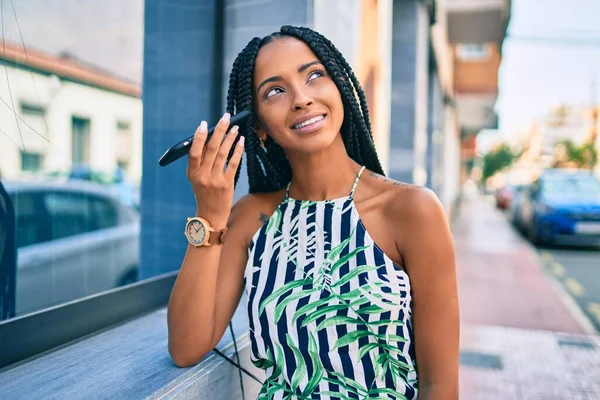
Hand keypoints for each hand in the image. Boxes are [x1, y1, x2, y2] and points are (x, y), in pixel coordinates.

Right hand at [186, 112, 244, 226]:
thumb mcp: (196, 178)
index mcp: (192, 173)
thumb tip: (209, 138)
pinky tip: (241, 141)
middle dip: (219, 130)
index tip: (204, 124)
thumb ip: (200, 161)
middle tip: (226, 118)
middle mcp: (202, 175)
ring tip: (236, 128)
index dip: (199, 137)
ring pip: (223, 153)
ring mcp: (215, 180)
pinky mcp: (227, 184)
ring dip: (230, 138)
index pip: (194, 151)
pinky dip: (237, 150)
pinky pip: (233, 163)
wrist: (211, 215)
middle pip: (211, 148)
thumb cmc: (204, 193)